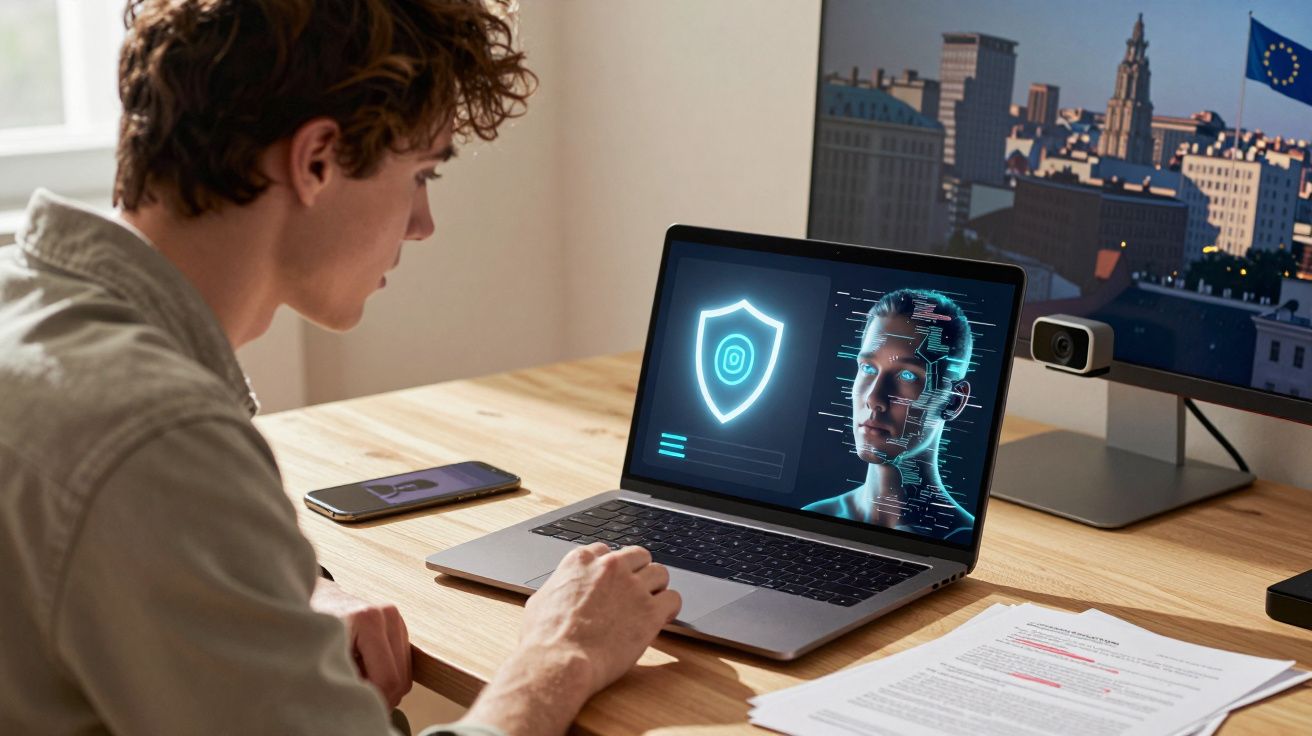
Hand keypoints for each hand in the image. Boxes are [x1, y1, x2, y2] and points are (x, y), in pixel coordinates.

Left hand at [311, 577, 411, 707]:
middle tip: (354, 698)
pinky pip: (402, 665)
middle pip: (400, 679)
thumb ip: (345, 679)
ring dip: (383, 686)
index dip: (373, 701)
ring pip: (404, 674)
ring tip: (356, 679)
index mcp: (368, 620)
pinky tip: (364, 668)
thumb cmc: (309, 630)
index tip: (354, 706)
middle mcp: (387, 615)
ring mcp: (395, 618)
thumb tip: (363, 703)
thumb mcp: (321, 656)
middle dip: (380, 697)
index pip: (387, 679)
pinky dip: (386, 674)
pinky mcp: (398, 624)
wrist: (313, 601)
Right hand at [522, 543, 681, 693]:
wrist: (559, 662)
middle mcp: (610, 567)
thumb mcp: (541, 601)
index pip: (607, 552)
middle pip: (638, 556)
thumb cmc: (544, 639)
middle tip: (634, 593)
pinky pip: (674, 598)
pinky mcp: (650, 610)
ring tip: (650, 605)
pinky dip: (670, 608)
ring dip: (656, 588)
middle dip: (638, 573)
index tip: (612, 584)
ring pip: (660, 572)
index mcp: (582, 561)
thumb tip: (560, 593)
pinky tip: (662, 618)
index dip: (611, 571)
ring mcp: (632, 587)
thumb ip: (559, 588)